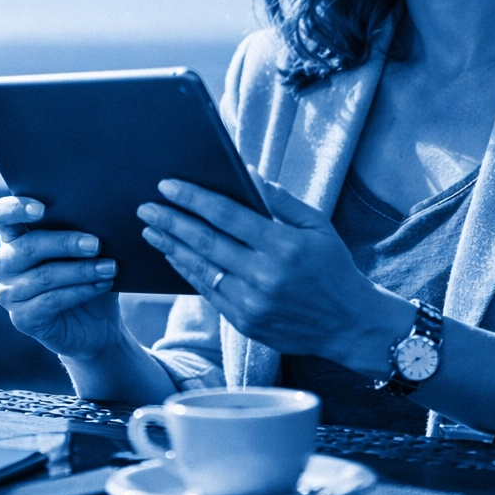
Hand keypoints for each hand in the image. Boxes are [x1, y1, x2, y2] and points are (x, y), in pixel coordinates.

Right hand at [0, 196, 123, 359]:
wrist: (95, 325)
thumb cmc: (86, 277)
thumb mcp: (84, 252)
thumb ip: (81, 232)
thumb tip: (98, 216)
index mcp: (14, 237)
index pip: (1, 215)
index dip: (16, 209)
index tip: (41, 208)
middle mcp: (4, 263)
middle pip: (27, 247)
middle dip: (64, 243)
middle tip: (96, 244)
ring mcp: (9, 293)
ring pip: (44, 276)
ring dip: (81, 271)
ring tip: (109, 267)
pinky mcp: (22, 319)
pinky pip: (52, 301)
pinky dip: (81, 291)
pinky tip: (102, 285)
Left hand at [137, 175, 406, 366]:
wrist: (349, 324)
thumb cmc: (333, 267)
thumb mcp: (317, 225)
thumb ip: (280, 199)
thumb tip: (245, 170)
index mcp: (283, 246)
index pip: (226, 215)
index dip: (193, 198)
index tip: (167, 184)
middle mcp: (264, 276)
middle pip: (205, 241)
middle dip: (170, 221)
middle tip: (145, 207)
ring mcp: (251, 303)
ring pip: (200, 269)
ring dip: (170, 247)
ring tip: (150, 229)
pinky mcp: (244, 322)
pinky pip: (207, 291)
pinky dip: (188, 271)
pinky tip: (174, 255)